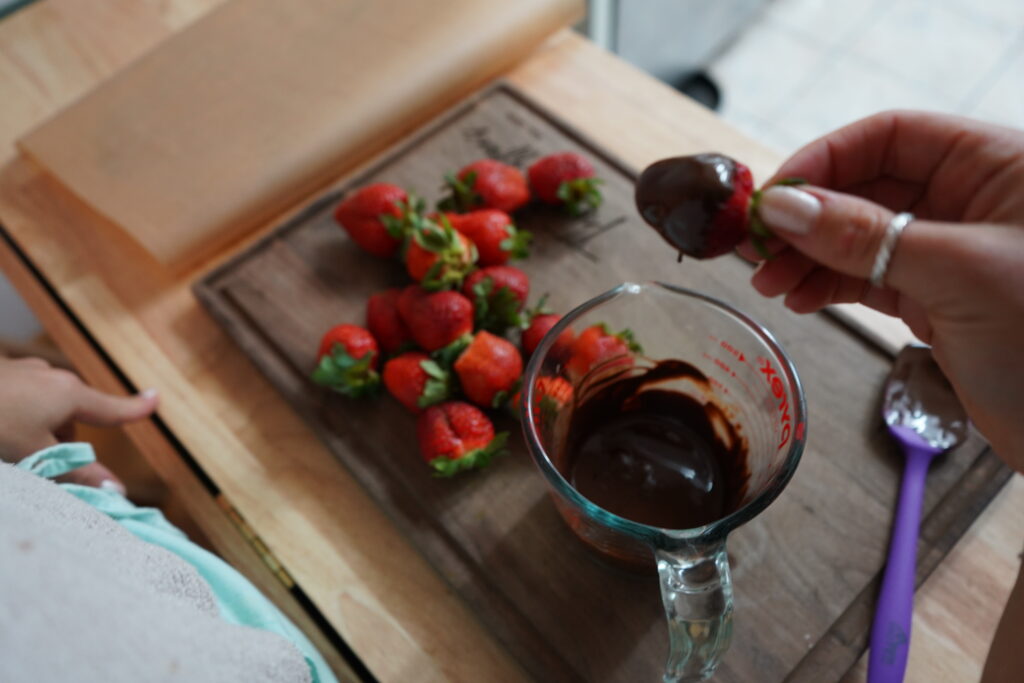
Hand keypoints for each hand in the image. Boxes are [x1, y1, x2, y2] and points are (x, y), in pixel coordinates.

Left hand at [0, 357, 157, 488]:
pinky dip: (18, 412)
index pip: (112, 407)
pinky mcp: (2, 371)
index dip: (136, 408)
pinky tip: (0, 423)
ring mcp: (24, 369)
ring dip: (38, 425)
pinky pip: (23, 395)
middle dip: (65, 438)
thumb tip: (116, 490)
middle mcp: (51, 375)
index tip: (155, 399)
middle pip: (74, 412)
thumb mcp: (34, 454)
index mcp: (68, 393)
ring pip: (46, 404)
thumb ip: (76, 471)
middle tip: (40, 464)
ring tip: (8, 446)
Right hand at [739, 111, 1023, 467]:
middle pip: (865, 186)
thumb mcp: (955, 272)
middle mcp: (968, 200)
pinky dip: (828, 287)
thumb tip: (783, 207)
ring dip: (808, 257)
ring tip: (769, 285)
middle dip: (807, 217)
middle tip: (758, 248)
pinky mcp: (935, 297)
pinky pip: (867, 278)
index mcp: (993, 165)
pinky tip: (800, 300)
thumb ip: (863, 236)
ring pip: (858, 236)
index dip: (824, 160)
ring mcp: (948, 251)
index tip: (773, 197)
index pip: (889, 136)